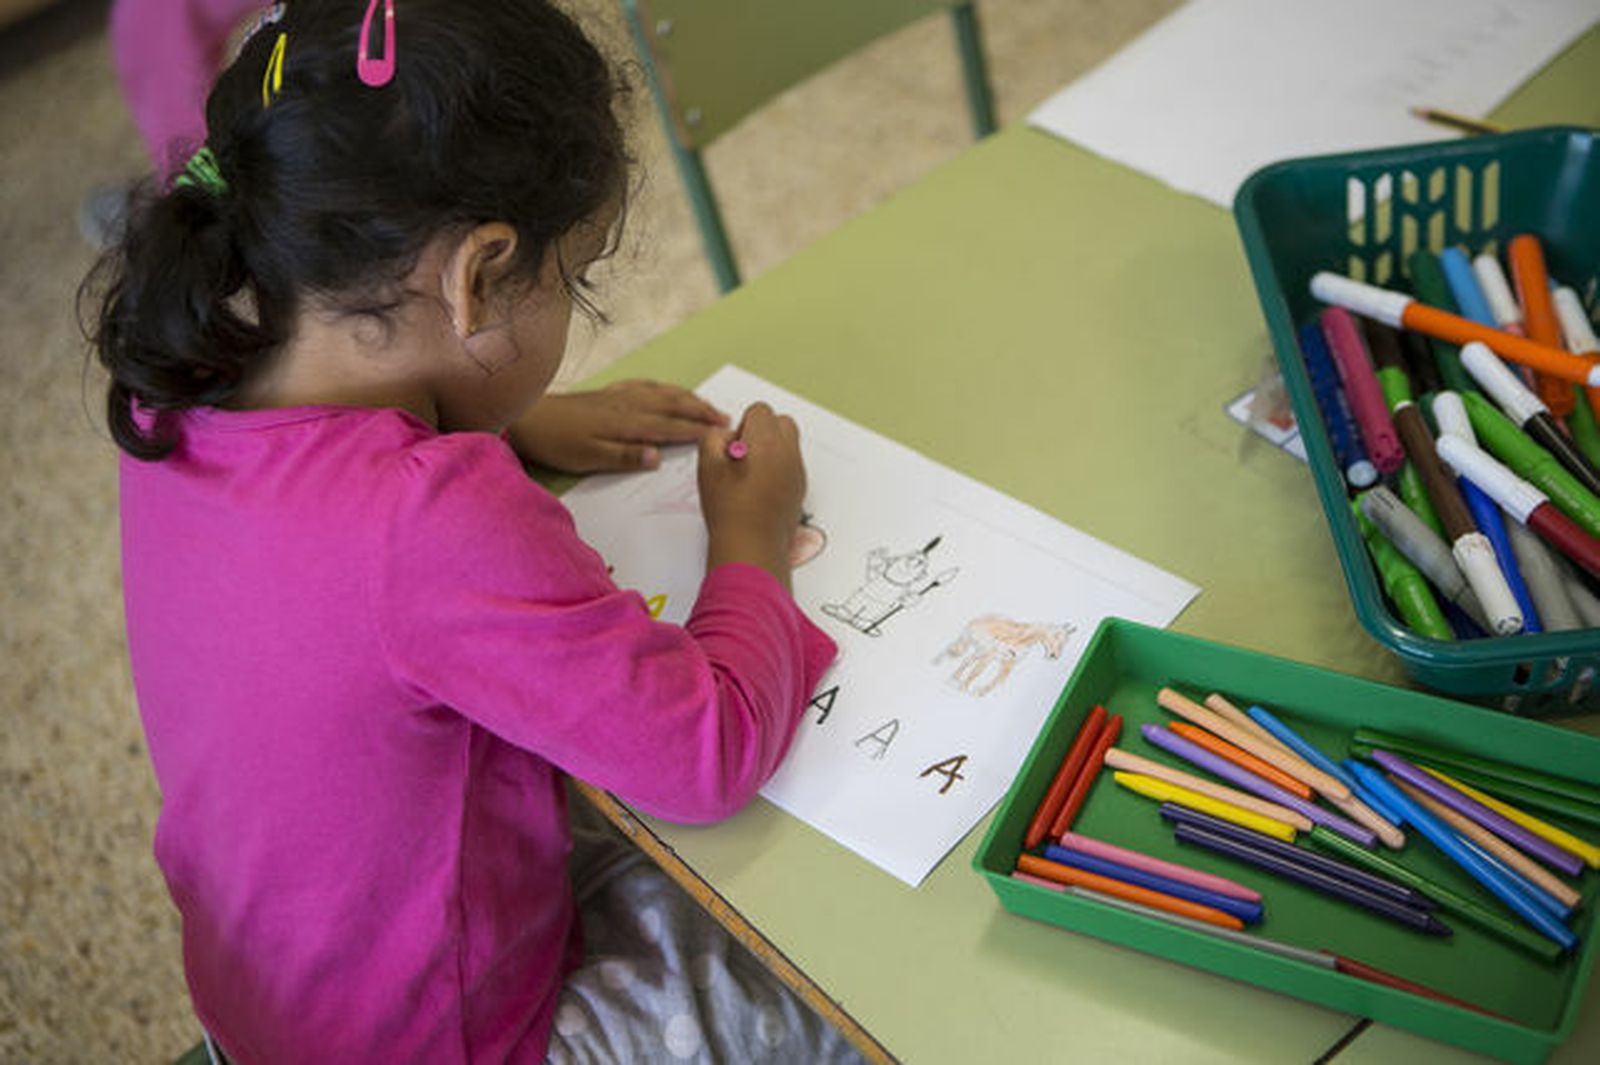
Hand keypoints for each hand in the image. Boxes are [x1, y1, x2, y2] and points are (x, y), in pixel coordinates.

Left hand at [507, 380, 727, 472]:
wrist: (525, 417)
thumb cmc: (556, 442)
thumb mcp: (589, 457)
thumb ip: (625, 456)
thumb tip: (657, 456)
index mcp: (626, 423)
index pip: (670, 427)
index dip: (697, 430)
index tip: (720, 434)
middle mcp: (627, 405)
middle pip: (673, 405)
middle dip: (700, 411)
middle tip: (725, 418)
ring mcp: (617, 396)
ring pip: (661, 393)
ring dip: (687, 398)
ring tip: (706, 405)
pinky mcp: (607, 394)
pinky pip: (643, 385)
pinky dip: (661, 387)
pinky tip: (665, 390)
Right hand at [698, 403, 806, 587]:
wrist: (752, 546)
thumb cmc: (730, 509)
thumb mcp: (707, 467)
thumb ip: (713, 438)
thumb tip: (725, 436)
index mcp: (766, 441)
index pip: (760, 410)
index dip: (742, 426)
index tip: (733, 448)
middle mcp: (788, 453)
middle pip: (781, 422)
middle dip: (763, 432)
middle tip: (743, 456)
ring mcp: (797, 472)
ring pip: (789, 444)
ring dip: (772, 449)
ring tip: (750, 474)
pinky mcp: (800, 489)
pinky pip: (792, 466)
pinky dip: (779, 468)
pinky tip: (760, 490)